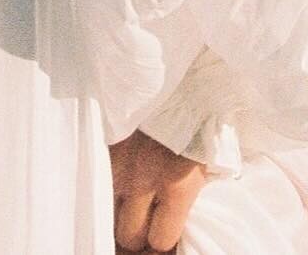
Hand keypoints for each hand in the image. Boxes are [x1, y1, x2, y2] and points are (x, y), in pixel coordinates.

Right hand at [108, 127, 208, 251]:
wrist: (184, 70)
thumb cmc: (203, 115)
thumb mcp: (210, 160)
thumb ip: (193, 194)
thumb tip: (181, 223)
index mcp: (178, 186)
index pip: (160, 240)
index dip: (164, 238)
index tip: (165, 232)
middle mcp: (144, 178)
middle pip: (128, 234)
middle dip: (138, 232)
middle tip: (145, 221)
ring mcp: (120, 160)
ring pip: (105, 210)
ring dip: (117, 209)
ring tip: (128, 201)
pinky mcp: (105, 142)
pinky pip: (97, 177)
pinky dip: (104, 182)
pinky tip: (116, 178)